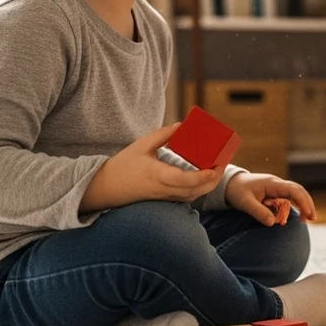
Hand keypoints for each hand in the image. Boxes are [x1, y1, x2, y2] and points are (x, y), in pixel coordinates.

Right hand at [80, 123, 222, 212]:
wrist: (104, 188)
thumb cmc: (122, 165)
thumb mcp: (141, 145)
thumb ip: (162, 135)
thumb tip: (182, 125)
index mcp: (156, 175)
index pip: (183, 179)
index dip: (201, 177)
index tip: (214, 168)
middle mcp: (161, 189)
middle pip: (192, 191)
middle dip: (211, 182)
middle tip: (221, 166)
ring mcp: (162, 197)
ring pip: (190, 197)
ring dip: (205, 187)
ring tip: (215, 172)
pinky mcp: (161, 200)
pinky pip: (183, 198)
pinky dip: (196, 191)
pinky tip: (202, 180)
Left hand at [226, 173, 316, 225]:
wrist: (230, 183)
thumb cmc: (237, 192)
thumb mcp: (245, 203)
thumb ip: (258, 212)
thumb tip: (273, 223)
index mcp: (272, 184)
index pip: (294, 190)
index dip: (303, 201)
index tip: (308, 214)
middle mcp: (277, 184)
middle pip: (299, 190)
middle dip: (307, 203)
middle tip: (312, 218)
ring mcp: (277, 187)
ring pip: (296, 193)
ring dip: (303, 204)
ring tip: (307, 219)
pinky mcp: (274, 192)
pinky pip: (289, 197)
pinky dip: (296, 205)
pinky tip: (298, 214)